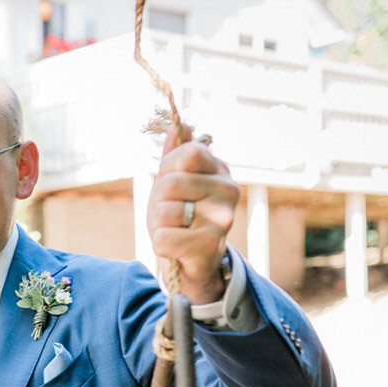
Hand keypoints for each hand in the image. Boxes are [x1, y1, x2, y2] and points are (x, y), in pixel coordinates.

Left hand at [148, 129, 237, 303]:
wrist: (191, 259)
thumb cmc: (180, 215)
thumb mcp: (174, 181)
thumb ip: (176, 154)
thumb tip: (180, 125)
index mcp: (221, 170)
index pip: (186, 153)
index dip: (168, 168)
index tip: (172, 183)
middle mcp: (229, 191)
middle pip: (170, 183)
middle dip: (159, 200)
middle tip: (171, 212)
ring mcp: (222, 219)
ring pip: (164, 212)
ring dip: (159, 224)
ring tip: (176, 228)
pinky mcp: (208, 246)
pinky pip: (163, 238)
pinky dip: (160, 244)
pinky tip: (176, 246)